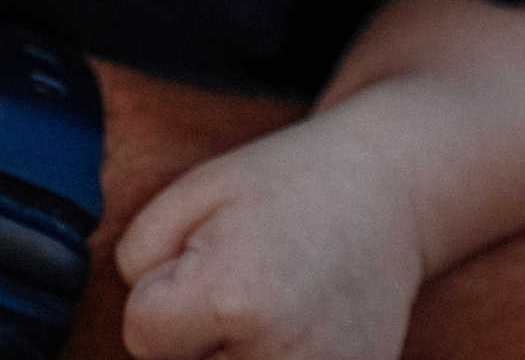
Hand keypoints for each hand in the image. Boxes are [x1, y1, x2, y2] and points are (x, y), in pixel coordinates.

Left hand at [116, 118, 422, 359]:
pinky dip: (266, 357)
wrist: (388, 188)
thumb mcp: (191, 194)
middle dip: (192, 337)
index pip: (142, 339)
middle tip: (237, 282)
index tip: (199, 262)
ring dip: (228, 353)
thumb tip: (137, 324)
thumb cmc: (286, 183)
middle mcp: (278, 356)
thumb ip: (137, 261)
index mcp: (230, 298)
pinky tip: (293, 327)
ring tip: (264, 305)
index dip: (157, 298)